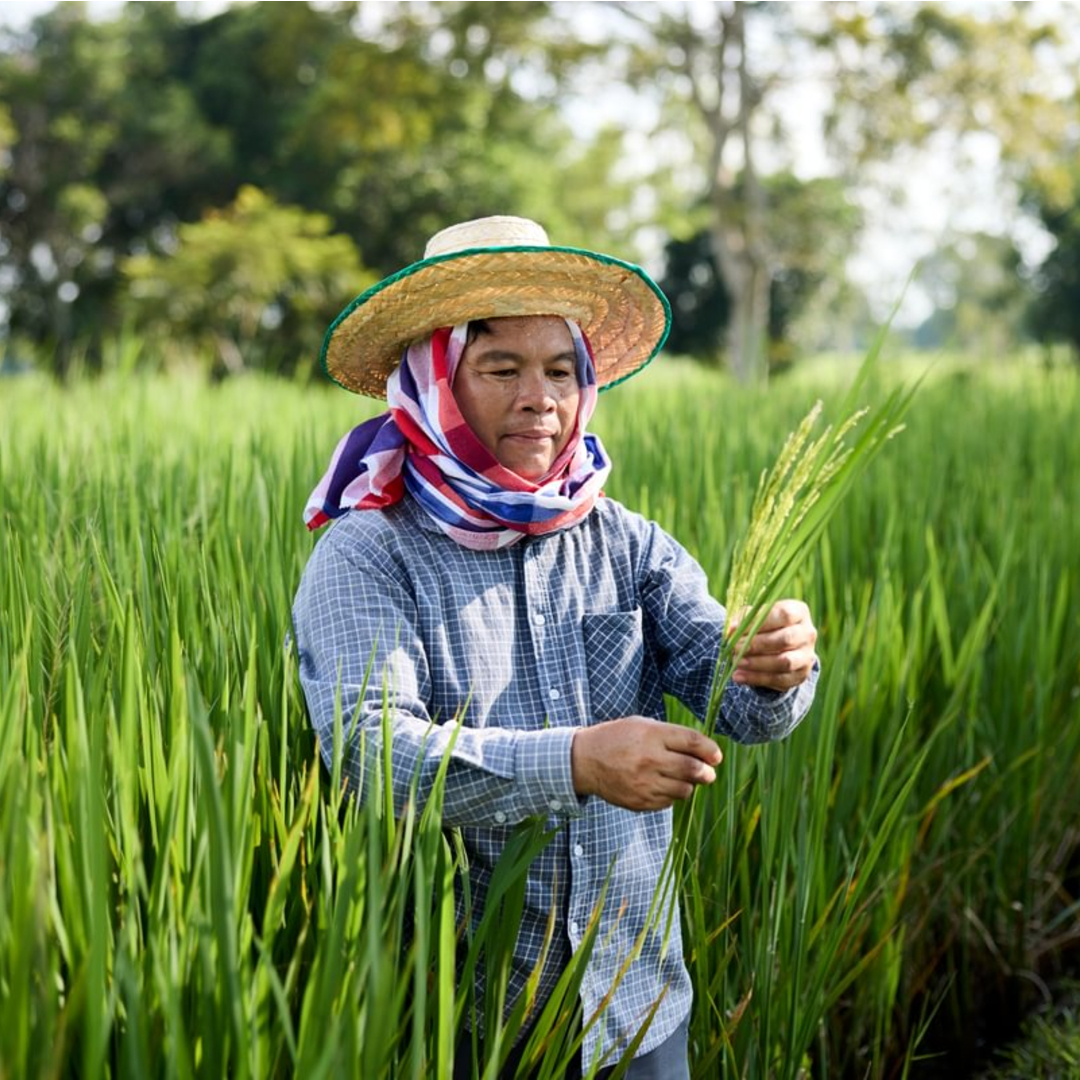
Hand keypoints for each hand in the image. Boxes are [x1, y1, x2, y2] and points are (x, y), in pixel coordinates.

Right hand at [571, 716, 721, 810]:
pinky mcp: (640, 801)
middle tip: (708, 772)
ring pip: (684, 789)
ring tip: (681, 778)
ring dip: (689, 784)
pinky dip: (671, 795)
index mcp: (651, 735)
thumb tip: (704, 753)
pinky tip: (661, 785)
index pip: (692, 742)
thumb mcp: (642, 725)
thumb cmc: (619, 738)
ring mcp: (645, 783)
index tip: (716, 756)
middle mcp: (650, 759)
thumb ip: (672, 736)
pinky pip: (669, 802)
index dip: (710, 750)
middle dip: (707, 772)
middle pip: (693, 769)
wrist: (586, 760)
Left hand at [729, 599, 817, 691]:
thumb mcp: (755, 616)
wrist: (779, 647)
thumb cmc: (764, 626)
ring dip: (756, 663)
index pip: (783, 614)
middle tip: (734, 648)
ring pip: (784, 662)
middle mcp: (807, 633)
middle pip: (785, 639)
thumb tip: (732, 629)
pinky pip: (779, 679)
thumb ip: (744, 619)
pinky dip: (756, 678)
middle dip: (756, 644)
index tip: (735, 628)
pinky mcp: (800, 675)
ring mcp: (806, 655)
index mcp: (799, 612)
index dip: (758, 622)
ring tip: (736, 662)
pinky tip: (738, 676)